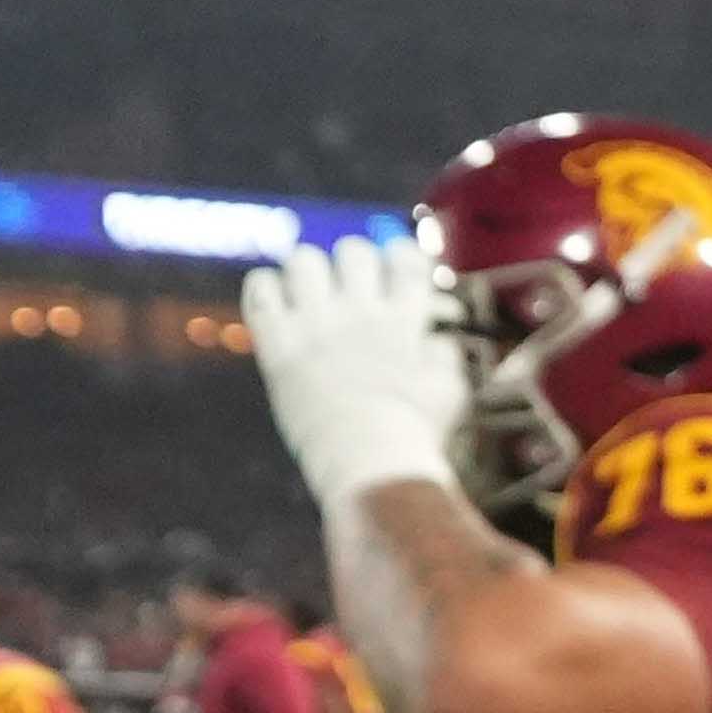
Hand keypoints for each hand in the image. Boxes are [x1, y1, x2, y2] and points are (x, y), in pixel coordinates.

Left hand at [243, 227, 471, 523]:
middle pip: (352, 250)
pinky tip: (278, 305)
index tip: (397, 271)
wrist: (371, 463)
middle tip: (351, 290)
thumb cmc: (416, 435)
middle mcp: (359, 311)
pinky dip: (267, 288)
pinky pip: (261, 286)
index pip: (404, 258)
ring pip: (303, 258)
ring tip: (312, 296)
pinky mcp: (279, 344)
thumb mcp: (450, 390)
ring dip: (309, 273)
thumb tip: (433, 335)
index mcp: (403, 319)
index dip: (401, 256)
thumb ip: (443, 353)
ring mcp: (316, 324)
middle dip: (354, 265)